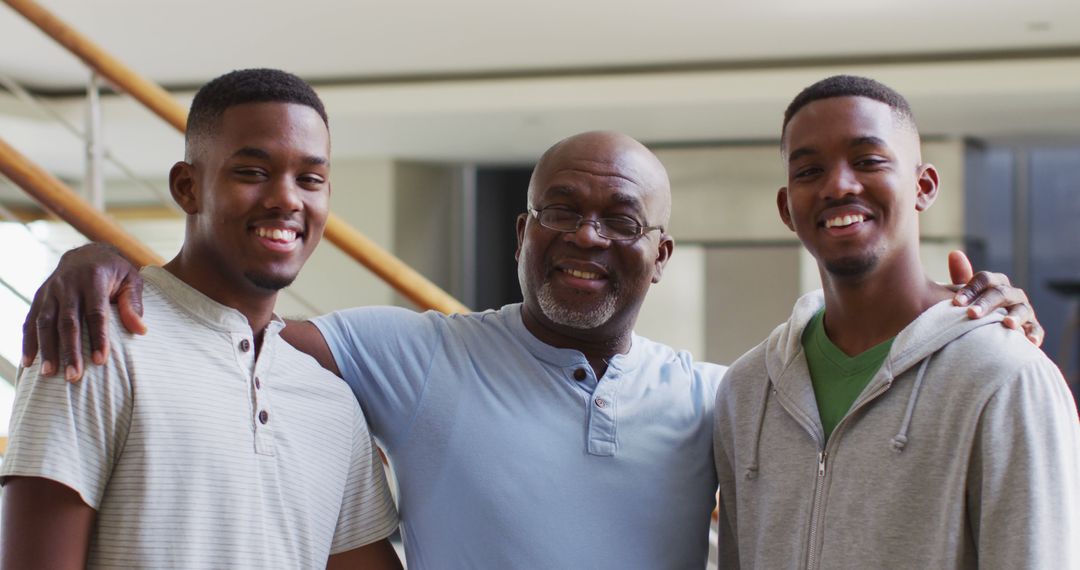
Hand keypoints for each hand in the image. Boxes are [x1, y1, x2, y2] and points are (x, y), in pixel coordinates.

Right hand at [22, 243, 145, 381]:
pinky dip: (28, 342)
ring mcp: (50, 291)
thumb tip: (141, 330)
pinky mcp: (39, 297)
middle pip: (68, 322)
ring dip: (47, 349)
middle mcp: (68, 284)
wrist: (86, 254)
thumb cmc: (114, 272)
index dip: (97, 337)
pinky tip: (29, 362)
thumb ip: (133, 303)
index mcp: (93, 279)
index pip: (95, 312)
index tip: (100, 361)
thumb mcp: (131, 280)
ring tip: (49, 374)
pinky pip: (30, 321)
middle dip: (70, 351)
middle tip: (74, 376)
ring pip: (45, 323)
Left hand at [948, 250, 1043, 346]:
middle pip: (1001, 293)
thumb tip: (955, 253)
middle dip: (986, 303)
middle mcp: (1011, 294)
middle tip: (972, 314)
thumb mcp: (968, 295)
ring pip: (1022, 310)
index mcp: (995, 284)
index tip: (956, 302)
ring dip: (1015, 316)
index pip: (984, 280)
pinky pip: (1036, 329)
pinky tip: (1030, 341)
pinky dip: (1034, 334)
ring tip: (1007, 324)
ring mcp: (1024, 310)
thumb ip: (961, 277)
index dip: (970, 289)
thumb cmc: (977, 309)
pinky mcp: (1032, 327)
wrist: (990, 331)